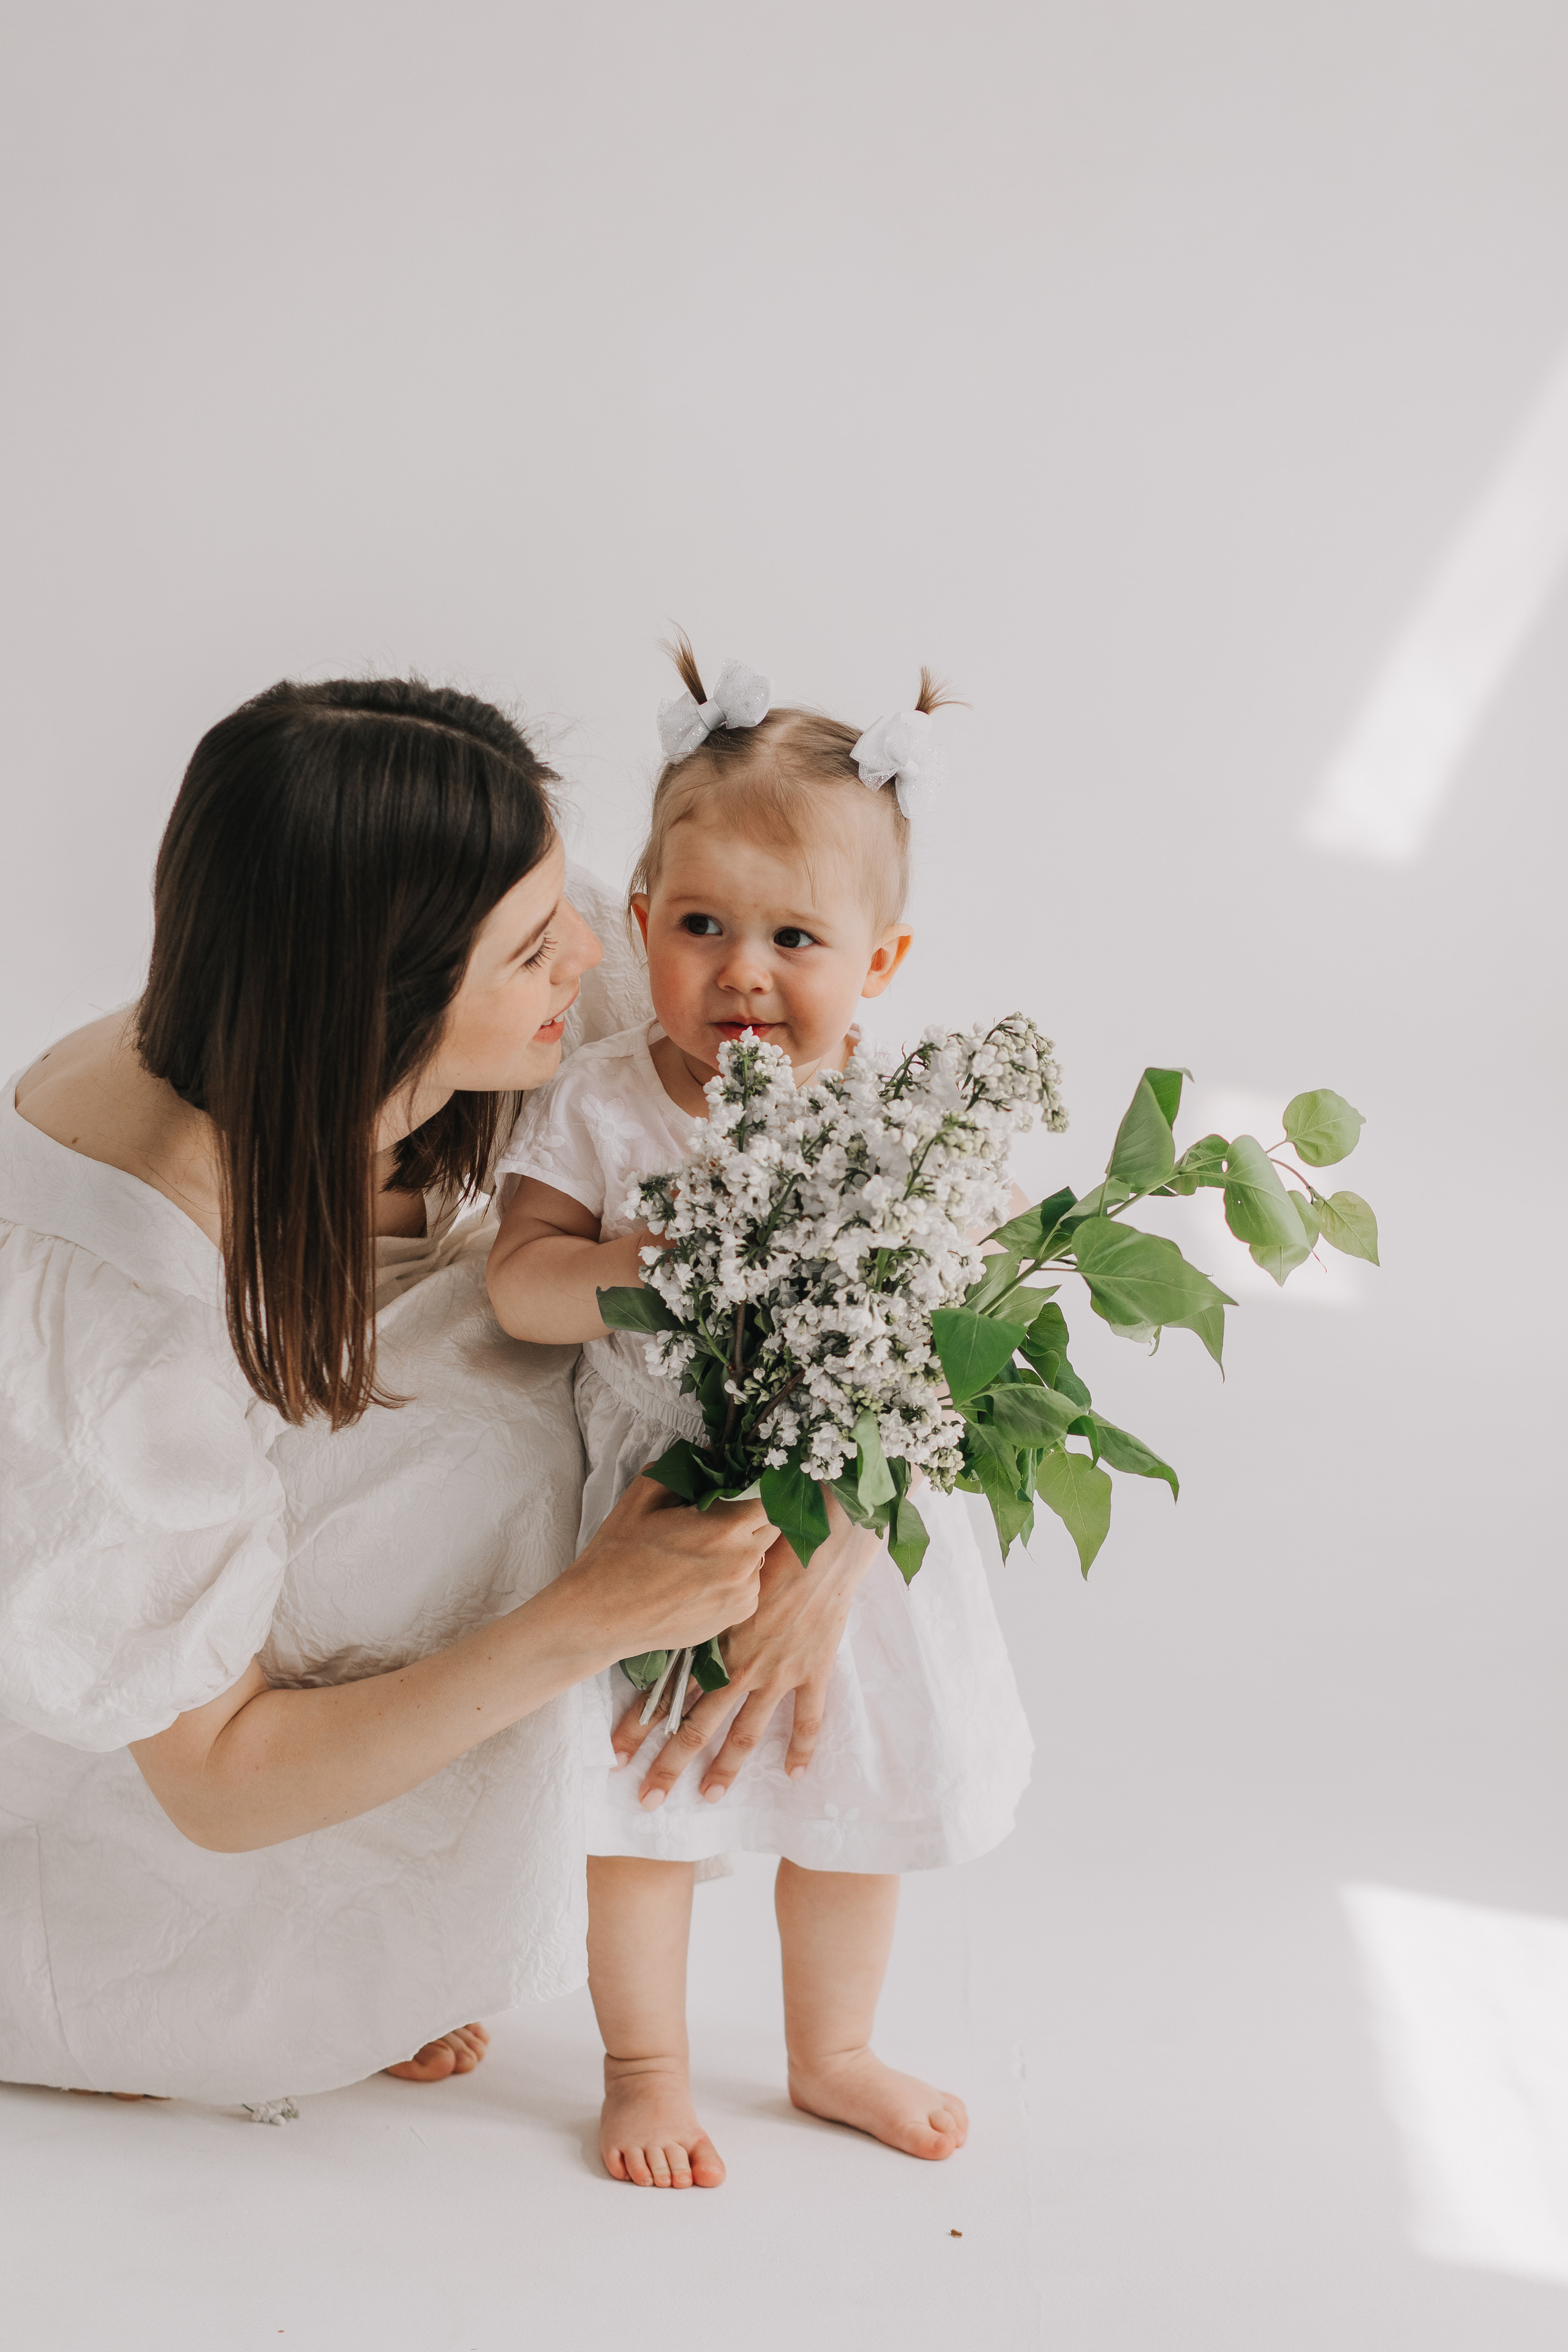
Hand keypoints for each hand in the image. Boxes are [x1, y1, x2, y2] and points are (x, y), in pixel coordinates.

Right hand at [573, 1474, 775, 1658]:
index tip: (745, 1481)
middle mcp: (742, 1564)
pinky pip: (748, 1583)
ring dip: (742, 1544)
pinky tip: (698, 1575)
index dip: (762, 1485)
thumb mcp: (644, 1495)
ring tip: (700, 1548)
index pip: (771, 1496)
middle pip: (772, 1525)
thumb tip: (714, 1452)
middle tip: (719, 1511)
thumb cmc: (617, 1555)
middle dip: (753, 1512)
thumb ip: (685, 1468)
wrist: (599, 1616)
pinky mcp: (735, 1615)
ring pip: (760, 1554)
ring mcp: (742, 1594)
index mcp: (725, 1528)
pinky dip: (733, 1574)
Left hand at [612, 1490, 882, 1808]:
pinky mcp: (811, 1670)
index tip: (616, 1752)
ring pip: (746, 1731)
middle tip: (648, 1798)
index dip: (639, 1723)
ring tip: (709, 1795)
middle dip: (670, 1764)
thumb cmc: (763, 1544)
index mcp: (711, 1641)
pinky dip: (801, 1748)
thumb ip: (688, 1596)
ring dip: (726, 1767)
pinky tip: (793, 1774)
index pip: (666, 1691)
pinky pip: (808, 1718)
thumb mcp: (714, 1571)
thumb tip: (653, 1602)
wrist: (818, 1542)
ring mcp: (776, 1672)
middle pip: (697, 1725)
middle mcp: (739, 1665)